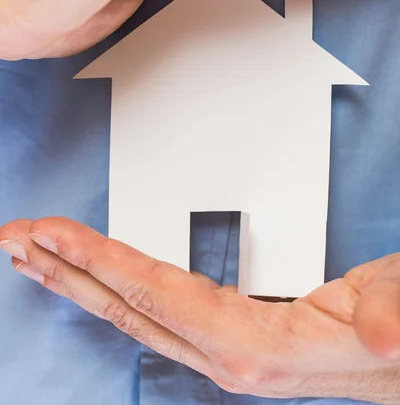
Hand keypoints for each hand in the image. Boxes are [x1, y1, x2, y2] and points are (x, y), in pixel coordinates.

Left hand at [1, 217, 398, 402]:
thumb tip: (381, 334)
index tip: (49, 232)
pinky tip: (97, 273)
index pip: (151, 294)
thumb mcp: (396, 314)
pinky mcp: (222, 335)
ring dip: (79, 276)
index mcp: (250, 345)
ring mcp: (218, 347)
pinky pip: (150, 307)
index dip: (97, 259)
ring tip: (36, 252)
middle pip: (123, 306)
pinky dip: (113, 283)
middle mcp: (222, 352)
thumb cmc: (392, 329)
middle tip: (16, 237)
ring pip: (129, 310)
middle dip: (65, 268)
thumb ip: (387, 322)